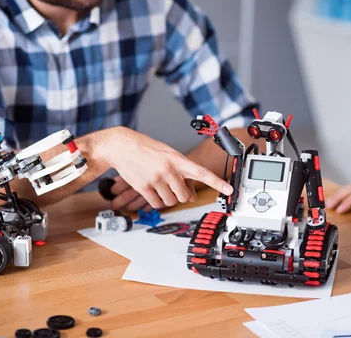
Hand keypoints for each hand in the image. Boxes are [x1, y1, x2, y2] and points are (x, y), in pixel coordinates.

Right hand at [101, 127, 232, 209]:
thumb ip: (182, 173)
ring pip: (171, 201)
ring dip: (169, 197)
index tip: (229, 189)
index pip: (202, 172)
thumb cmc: (147, 149)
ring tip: (161, 184)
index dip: (217, 182)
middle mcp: (168, 170)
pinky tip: (153, 189)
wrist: (121, 146)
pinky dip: (157, 200)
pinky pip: (157, 203)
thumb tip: (192, 195)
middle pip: (185, 196)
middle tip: (174, 185)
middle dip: (182, 194)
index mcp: (177, 159)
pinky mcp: (143, 187)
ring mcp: (155, 179)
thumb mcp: (168, 156)